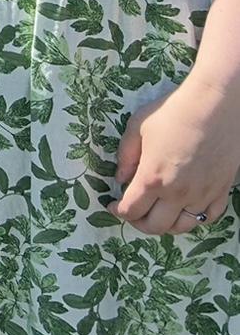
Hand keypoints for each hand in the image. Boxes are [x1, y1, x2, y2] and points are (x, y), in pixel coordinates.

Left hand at [112, 76, 239, 234]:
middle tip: (131, 212)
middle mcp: (178, 194)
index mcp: (152, 178)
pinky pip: (208, 218)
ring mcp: (202, 196)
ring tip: (156, 212)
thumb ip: (125, 156)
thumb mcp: (137, 128)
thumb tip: (119, 178)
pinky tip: (184, 209)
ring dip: (165, 225)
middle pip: (155, 226)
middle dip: (138, 223)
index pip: (131, 210)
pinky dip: (193, 219)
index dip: (118, 211)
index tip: (112, 205)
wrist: (214, 107)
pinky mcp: (221, 192)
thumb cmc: (172, 113)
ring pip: (182, 227)